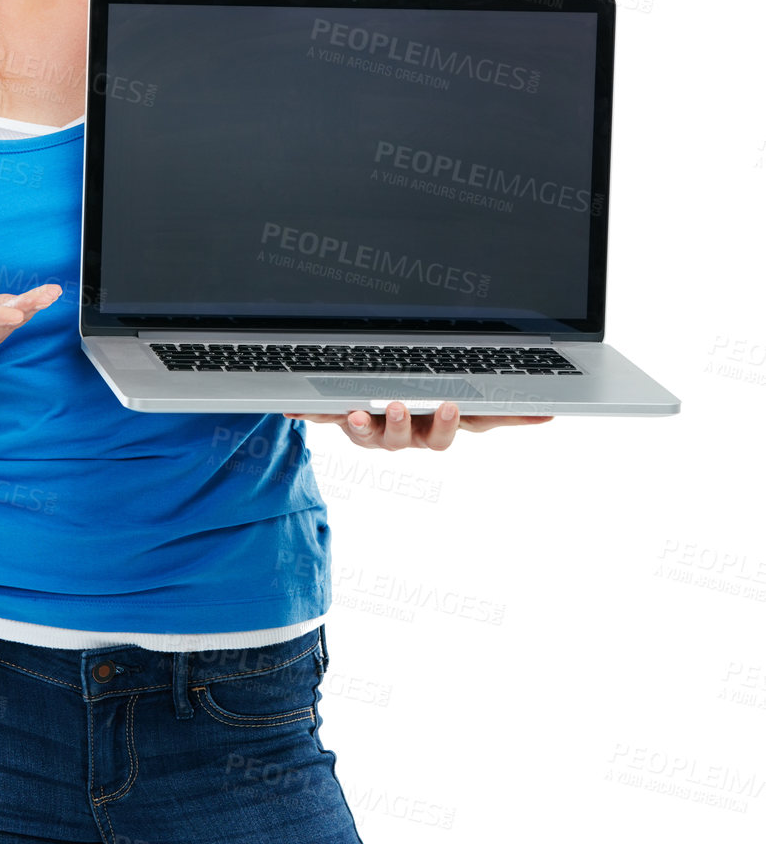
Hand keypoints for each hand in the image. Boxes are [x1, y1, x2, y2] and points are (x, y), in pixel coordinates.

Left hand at [281, 403, 553, 451]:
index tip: (463, 406)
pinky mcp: (341, 419)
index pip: (454, 430)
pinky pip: (323, 417)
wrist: (379, 408)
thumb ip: (507, 413)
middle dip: (412, 425)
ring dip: (364, 425)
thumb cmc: (428, 407)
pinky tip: (292, 406)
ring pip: (369, 434)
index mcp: (437, 426)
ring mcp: (373, 429)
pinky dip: (307, 413)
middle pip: (411, 438)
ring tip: (359, 410)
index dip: (457, 422)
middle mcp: (406, 433)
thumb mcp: (468, 409)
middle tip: (410, 406)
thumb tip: (551, 414)